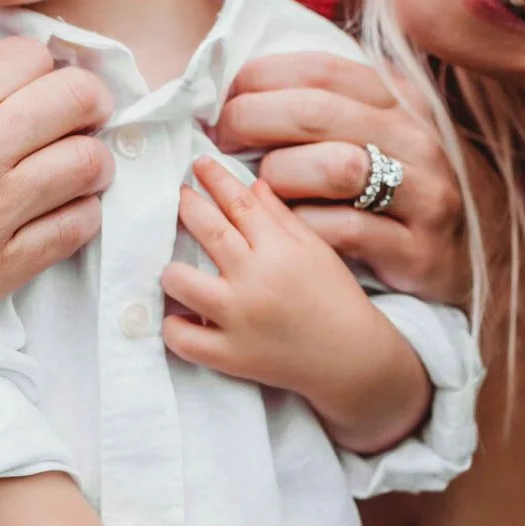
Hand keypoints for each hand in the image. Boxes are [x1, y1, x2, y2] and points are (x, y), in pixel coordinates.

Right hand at [0, 16, 114, 360]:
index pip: (36, 57)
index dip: (35, 62)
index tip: (27, 80)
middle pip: (79, 101)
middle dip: (81, 98)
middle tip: (68, 112)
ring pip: (89, 164)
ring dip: (86, 155)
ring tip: (67, 158)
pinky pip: (77, 226)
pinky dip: (78, 210)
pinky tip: (55, 204)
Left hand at [162, 159, 431, 454]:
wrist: (352, 360)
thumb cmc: (337, 299)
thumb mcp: (316, 250)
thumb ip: (281, 216)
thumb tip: (252, 184)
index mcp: (279, 250)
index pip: (239, 202)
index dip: (215, 179)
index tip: (199, 165)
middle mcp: (254, 279)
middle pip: (207, 229)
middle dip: (187, 205)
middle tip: (179, 196)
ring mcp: (237, 318)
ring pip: (180, 281)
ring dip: (171, 269)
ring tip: (174, 266)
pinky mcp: (228, 355)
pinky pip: (181, 338)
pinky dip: (174, 326)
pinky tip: (179, 315)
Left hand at [210, 52, 490, 310]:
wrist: (474, 258)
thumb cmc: (399, 191)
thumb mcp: (377, 132)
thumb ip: (326, 104)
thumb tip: (242, 86)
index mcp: (399, 101)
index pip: (320, 70)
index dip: (260, 79)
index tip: (224, 101)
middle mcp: (416, 141)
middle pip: (317, 113)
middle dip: (252, 121)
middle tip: (221, 142)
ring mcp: (424, 195)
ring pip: (336, 167)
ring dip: (281, 176)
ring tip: (262, 190)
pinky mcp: (419, 250)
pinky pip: (346, 230)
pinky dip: (304, 228)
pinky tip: (288, 231)